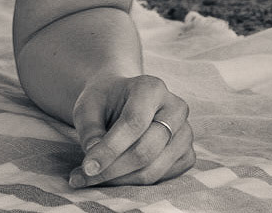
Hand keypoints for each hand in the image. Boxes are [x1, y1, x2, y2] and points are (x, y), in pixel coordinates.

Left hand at [68, 72, 194, 187]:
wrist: (122, 101)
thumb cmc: (104, 102)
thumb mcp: (87, 106)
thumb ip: (89, 129)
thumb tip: (93, 158)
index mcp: (151, 87)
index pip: (134, 122)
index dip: (110, 149)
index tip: (87, 167)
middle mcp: (175, 108)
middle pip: (146, 150)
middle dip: (112, 169)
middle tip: (84, 178)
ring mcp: (186, 132)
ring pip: (154, 169)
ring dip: (121, 181)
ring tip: (93, 180)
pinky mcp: (187, 154)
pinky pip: (163, 178)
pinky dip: (135, 184)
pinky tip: (114, 177)